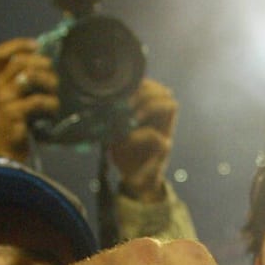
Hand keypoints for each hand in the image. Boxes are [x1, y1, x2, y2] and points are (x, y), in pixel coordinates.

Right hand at [0, 38, 59, 161]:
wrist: (10, 153)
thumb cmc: (21, 125)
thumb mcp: (21, 100)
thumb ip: (29, 82)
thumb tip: (49, 63)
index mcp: (0, 81)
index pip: (0, 54)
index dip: (18, 45)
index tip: (37, 46)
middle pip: (20, 61)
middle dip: (43, 66)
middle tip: (54, 81)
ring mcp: (4, 101)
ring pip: (30, 77)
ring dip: (49, 85)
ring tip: (54, 100)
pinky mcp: (13, 115)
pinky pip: (38, 101)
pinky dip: (50, 106)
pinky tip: (50, 115)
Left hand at [109, 78, 179, 202]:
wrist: (136, 181)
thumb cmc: (125, 152)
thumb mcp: (116, 132)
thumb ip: (112, 117)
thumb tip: (94, 100)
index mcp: (151, 112)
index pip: (152, 86)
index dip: (139, 83)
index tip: (120, 90)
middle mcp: (162, 119)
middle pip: (164, 90)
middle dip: (144, 92)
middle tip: (125, 103)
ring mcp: (167, 132)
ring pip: (171, 104)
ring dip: (149, 106)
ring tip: (131, 117)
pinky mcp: (165, 149)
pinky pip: (156, 136)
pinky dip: (138, 135)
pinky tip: (124, 140)